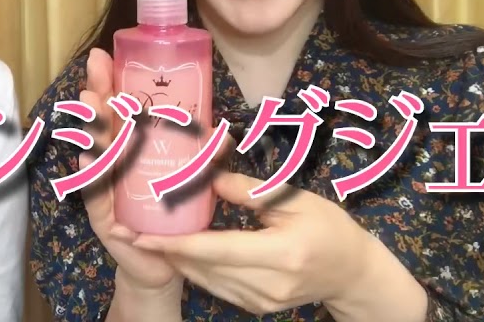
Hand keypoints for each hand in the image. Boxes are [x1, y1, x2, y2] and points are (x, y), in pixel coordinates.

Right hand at [77, 49, 180, 294]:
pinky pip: (96, 194)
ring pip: (95, 153)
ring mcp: (104, 190)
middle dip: (97, 94)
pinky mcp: (104, 218)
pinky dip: (93, 175)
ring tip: (91, 102)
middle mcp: (111, 165)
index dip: (109, 83)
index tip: (104, 55)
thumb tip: (222, 132)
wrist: (165, 265)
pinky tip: (89, 157)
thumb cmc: (171, 216)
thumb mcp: (187, 181)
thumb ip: (199, 157)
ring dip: (92, 126)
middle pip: (100, 125)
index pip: (116, 111)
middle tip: (95, 68)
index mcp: (128, 150)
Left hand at [130, 170, 377, 315]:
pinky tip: (181, 251)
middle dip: (166, 250)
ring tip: (148, 237)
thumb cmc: (328, 227)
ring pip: (207, 280)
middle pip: (205, 267)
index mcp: (281, 253)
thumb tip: (207, 177)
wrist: (352, 272)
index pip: (216, 249)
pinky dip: (197, 269)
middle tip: (131, 230)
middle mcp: (269, 283)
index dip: (175, 243)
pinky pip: (218, 287)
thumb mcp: (294, 198)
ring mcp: (263, 301)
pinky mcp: (258, 307)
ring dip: (178, 259)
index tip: (140, 235)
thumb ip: (248, 190)